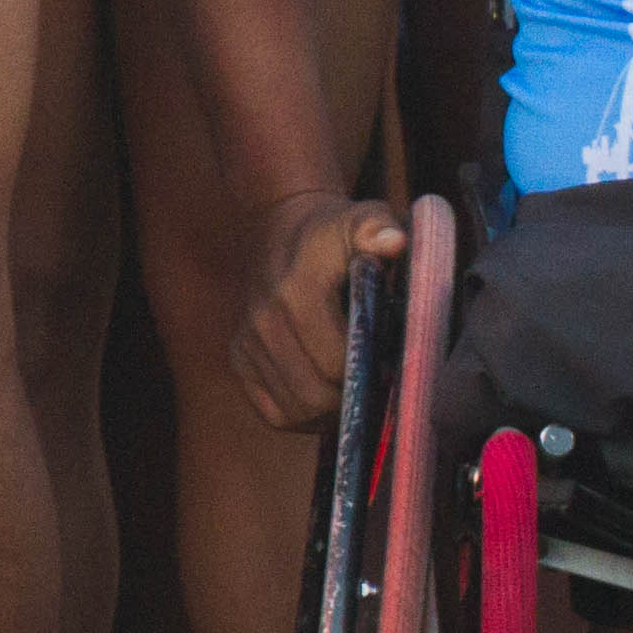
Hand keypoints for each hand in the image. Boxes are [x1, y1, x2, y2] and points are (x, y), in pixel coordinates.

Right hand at [242, 188, 409, 432]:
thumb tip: (393, 243)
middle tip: (377, 383)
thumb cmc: (334, 231)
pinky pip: (275, 413)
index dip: (369, 372)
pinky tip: (328, 395)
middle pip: (316, 395)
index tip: (390, 363)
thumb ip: (379, 229)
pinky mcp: (239, 359)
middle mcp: (264, 320)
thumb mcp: (362, 217)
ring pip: (296, 411)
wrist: (280, 226)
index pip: (335, 362)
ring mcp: (247, 342)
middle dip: (353, 397)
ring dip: (331, 411)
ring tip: (355, 389)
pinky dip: (304, 415)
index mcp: (298, 291)